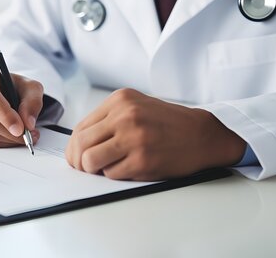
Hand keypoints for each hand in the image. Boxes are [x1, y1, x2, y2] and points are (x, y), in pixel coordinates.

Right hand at [0, 68, 43, 147]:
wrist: (4, 92)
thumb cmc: (15, 87)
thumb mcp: (31, 87)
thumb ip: (33, 102)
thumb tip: (28, 123)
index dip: (5, 115)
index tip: (20, 129)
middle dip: (11, 131)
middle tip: (29, 135)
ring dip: (9, 138)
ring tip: (25, 135)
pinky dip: (2, 143)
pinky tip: (13, 137)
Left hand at [65, 88, 245, 180]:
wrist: (201, 134)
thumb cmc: (168, 123)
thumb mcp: (136, 107)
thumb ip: (108, 119)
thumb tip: (79, 142)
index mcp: (120, 100)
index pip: (80, 127)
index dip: (74, 147)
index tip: (77, 156)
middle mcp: (125, 116)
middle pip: (80, 144)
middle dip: (77, 161)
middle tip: (83, 168)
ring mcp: (133, 138)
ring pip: (90, 161)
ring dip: (93, 170)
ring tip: (105, 169)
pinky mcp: (142, 160)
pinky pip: (111, 174)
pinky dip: (115, 175)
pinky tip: (128, 168)